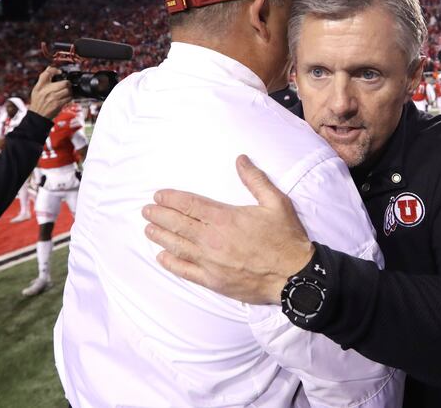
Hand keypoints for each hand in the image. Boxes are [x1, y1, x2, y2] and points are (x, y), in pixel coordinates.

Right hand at [28, 67, 70, 118]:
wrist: (37, 115)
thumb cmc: (38, 102)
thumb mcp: (36, 89)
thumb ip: (43, 78)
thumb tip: (49, 68)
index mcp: (40, 86)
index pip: (47, 73)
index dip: (55, 70)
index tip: (59, 72)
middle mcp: (46, 91)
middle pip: (63, 82)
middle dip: (67, 83)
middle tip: (66, 84)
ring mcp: (53, 98)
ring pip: (67, 90)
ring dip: (69, 91)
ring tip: (66, 92)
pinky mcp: (58, 104)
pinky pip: (69, 98)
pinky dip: (69, 97)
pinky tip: (66, 98)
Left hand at [142, 155, 314, 304]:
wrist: (294, 276)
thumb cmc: (286, 238)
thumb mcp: (276, 203)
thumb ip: (255, 180)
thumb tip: (240, 160)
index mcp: (225, 218)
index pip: (190, 205)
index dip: (172, 199)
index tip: (159, 195)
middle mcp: (212, 240)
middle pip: (178, 225)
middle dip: (159, 215)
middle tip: (146, 210)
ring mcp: (211, 262)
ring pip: (177, 247)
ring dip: (160, 236)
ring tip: (148, 229)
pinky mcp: (213, 280)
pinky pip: (185, 271)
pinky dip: (171, 263)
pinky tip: (162, 257)